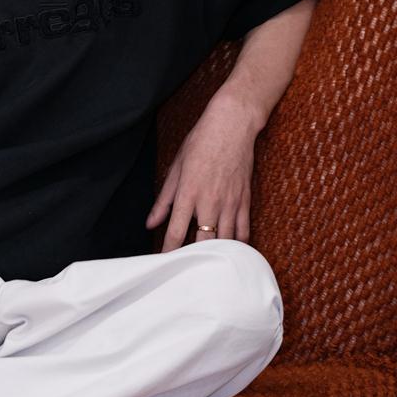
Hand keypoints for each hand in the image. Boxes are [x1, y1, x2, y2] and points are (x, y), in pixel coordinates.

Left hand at [144, 92, 259, 251]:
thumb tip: (151, 223)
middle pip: (203, 244)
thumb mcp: (176, 166)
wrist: (232, 126)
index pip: (176, 232)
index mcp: (189, 192)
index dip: (168, 252)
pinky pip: (243, 231)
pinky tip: (230, 252)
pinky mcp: (245, 201)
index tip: (162, 264)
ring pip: (226, 242)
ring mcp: (230, 203)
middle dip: (194, 260)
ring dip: (216, 256)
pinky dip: (238, 245)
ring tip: (208, 267)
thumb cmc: (200, 142)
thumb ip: (164, 199)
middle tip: (186, 270)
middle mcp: (210, 202)